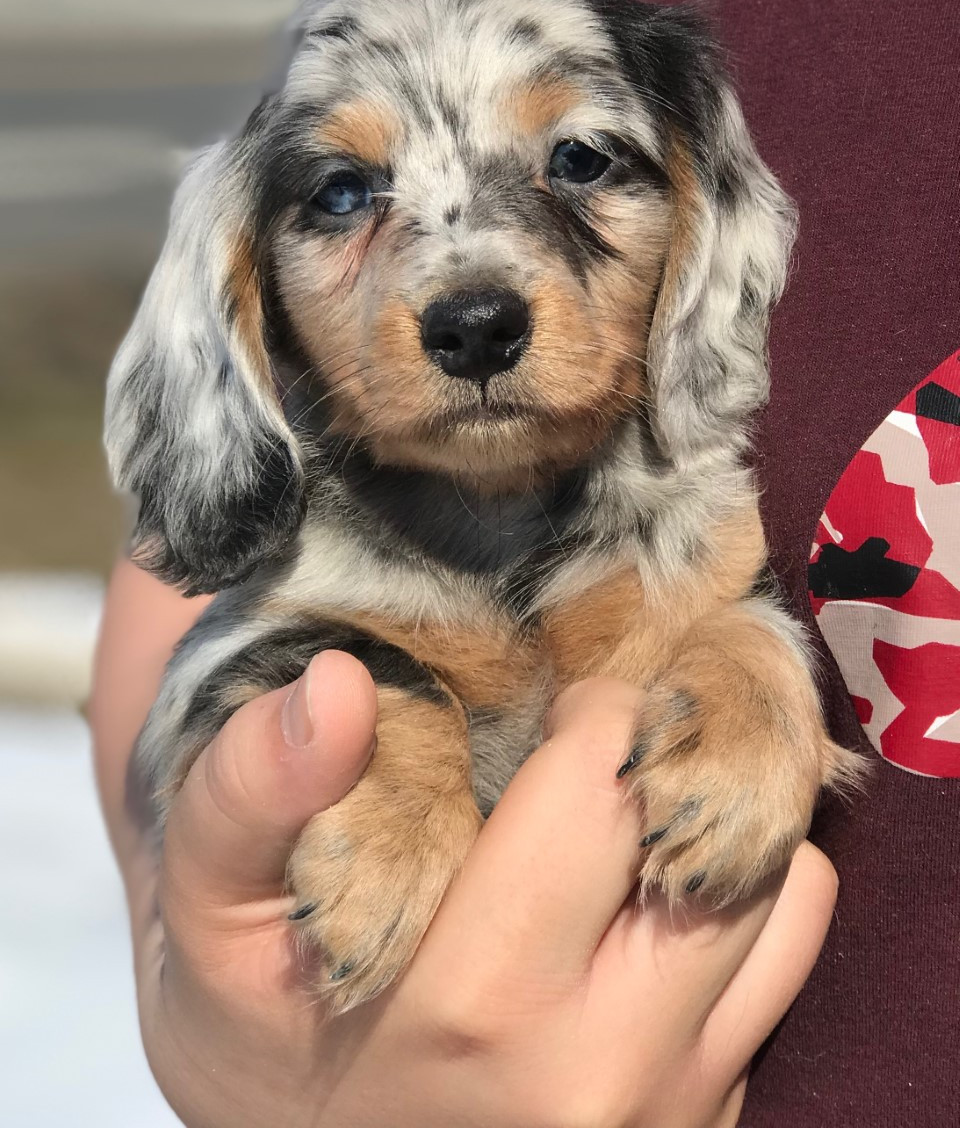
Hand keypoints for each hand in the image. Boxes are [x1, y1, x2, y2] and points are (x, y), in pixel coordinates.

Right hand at [90, 559, 837, 1127]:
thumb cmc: (263, 1016)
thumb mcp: (214, 908)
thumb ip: (253, 792)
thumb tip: (336, 684)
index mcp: (476, 1006)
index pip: (608, 785)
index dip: (594, 709)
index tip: (558, 704)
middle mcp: (598, 1074)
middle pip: (717, 836)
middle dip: (668, 757)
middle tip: (603, 743)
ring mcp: (668, 1113)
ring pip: (785, 897)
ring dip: (717, 828)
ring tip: (632, 815)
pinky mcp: (708, 1127)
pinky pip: (781, 969)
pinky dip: (734, 905)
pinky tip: (645, 899)